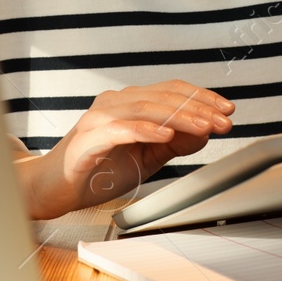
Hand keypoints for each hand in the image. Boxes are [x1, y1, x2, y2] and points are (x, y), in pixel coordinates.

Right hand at [11, 80, 233, 219]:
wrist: (53, 189)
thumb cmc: (97, 169)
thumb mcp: (146, 158)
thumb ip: (173, 144)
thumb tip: (205, 133)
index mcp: (130, 103)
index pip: (172, 91)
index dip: (203, 98)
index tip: (228, 111)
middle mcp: (115, 103)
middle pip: (164, 97)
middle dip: (200, 109)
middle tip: (224, 122)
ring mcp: (99, 118)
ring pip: (146, 108)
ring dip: (180, 118)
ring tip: (205, 128)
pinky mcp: (88, 138)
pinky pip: (119, 128)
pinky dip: (145, 130)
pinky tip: (165, 136)